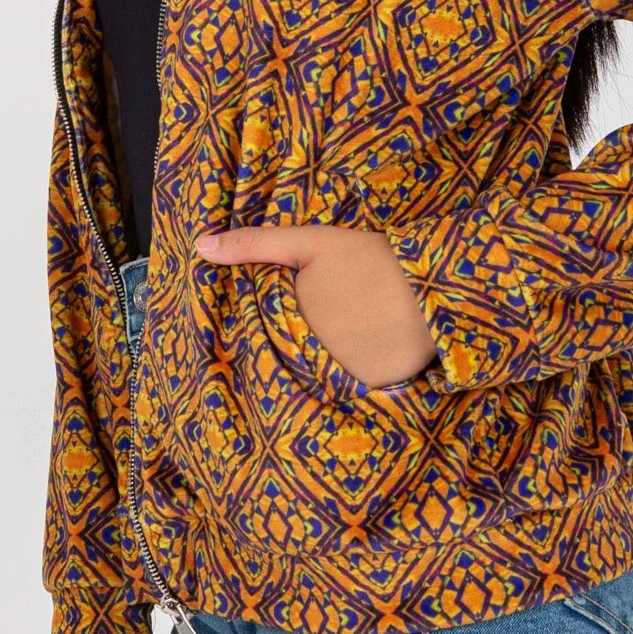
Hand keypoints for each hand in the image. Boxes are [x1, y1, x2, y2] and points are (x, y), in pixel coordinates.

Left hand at [195, 223, 438, 388]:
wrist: (433, 283)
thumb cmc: (368, 259)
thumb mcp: (311, 243)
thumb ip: (255, 244)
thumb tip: (199, 247)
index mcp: (289, 325)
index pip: (266, 339)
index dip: (273, 332)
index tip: (292, 322)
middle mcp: (308, 359)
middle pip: (293, 360)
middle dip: (300, 351)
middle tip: (330, 328)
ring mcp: (340, 378)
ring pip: (320, 377)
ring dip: (325, 367)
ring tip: (348, 343)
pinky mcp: (370, 390)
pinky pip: (352, 391)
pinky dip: (354, 380)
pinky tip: (366, 361)